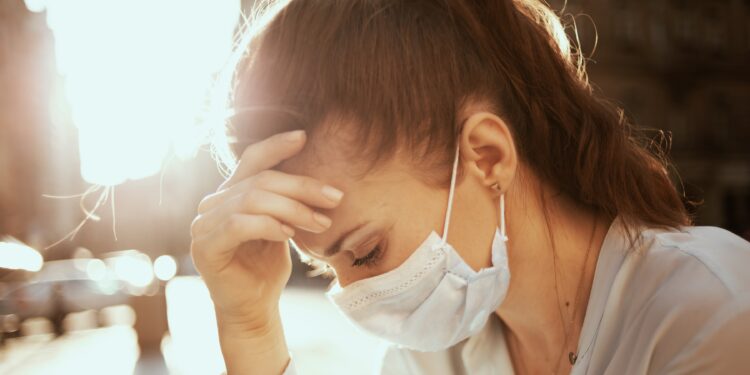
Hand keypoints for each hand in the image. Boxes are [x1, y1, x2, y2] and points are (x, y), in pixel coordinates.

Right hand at [190, 130, 343, 327]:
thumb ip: (285, 201)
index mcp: (230, 193)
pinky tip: (289, 233)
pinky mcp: (205, 247)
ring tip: (320, 222)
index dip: (277, 145)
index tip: (305, 137)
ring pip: (252, 199)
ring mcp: (203, 225)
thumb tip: (316, 176)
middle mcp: (212, 204)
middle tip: (335, 198)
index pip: (252, 159)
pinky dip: (268, 225)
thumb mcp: (282, 225)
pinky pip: (239, 224)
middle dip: (303, 187)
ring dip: (293, 208)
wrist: (253, 308)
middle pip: (261, 180)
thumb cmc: (267, 267)